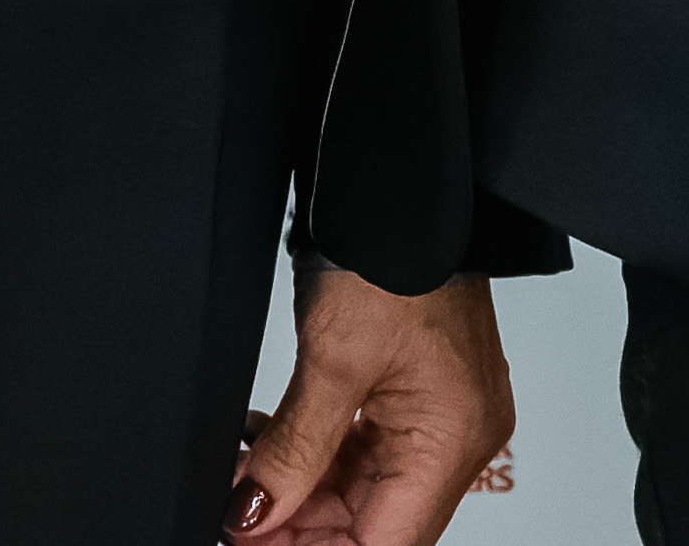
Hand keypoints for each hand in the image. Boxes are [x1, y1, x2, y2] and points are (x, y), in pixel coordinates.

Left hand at [228, 271, 512, 545]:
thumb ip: (294, 452)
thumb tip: (255, 517)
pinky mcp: (412, 393)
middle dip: (295, 526)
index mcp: (454, 437)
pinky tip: (260, 447)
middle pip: (371, 526)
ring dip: (293, 491)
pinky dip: (308, 456)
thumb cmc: (395, 247)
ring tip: (234, 477)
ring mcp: (437, 414)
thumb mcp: (331, 360)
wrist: (402, 178)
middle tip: (232, 513)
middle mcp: (456, 435)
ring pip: (357, 492)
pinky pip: (357, 450)